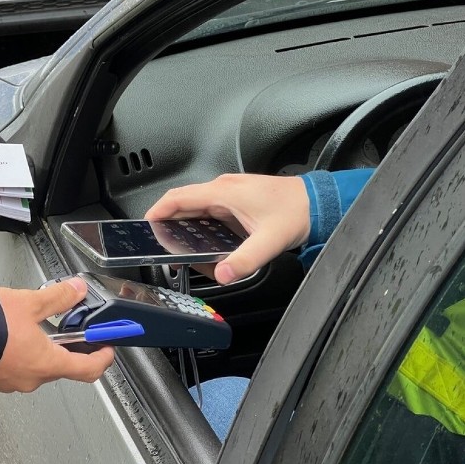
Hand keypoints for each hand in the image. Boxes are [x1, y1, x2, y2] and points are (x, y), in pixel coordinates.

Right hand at [0, 278, 114, 392]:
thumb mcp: (30, 302)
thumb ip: (58, 297)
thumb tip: (76, 289)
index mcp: (46, 363)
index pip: (88, 370)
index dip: (103, 358)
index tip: (107, 348)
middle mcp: (30, 379)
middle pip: (60, 367)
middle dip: (66, 349)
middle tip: (68, 330)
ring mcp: (9, 382)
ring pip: (33, 368)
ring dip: (37, 351)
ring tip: (30, 327)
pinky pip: (11, 368)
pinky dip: (16, 354)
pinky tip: (7, 336)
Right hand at [145, 174, 309, 284]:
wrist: (319, 202)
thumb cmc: (297, 212)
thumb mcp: (269, 241)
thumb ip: (244, 261)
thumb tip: (222, 274)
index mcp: (224, 192)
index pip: (178, 197)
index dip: (157, 210)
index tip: (145, 224)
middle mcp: (223, 189)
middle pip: (183, 202)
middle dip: (168, 223)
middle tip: (160, 243)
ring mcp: (229, 192)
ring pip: (195, 206)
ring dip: (184, 224)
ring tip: (180, 246)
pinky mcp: (235, 199)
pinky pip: (208, 209)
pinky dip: (199, 223)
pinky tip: (204, 240)